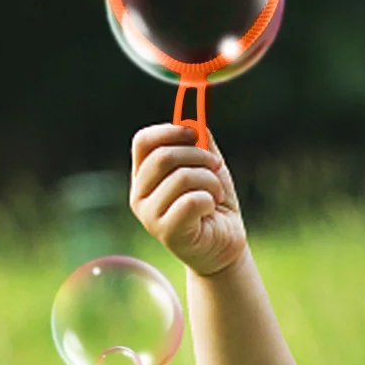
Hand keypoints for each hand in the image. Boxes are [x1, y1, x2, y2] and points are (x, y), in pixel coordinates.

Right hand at [130, 123, 245, 276]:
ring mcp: (149, 215)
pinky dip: (209, 199)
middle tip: (216, 166)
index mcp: (144, 175)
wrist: (224, 245)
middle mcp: (140, 195)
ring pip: (181, 178)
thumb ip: (199, 143)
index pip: (143, 141)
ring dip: (210, 181)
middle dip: (198, 156)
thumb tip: (193, 119)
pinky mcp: (166, 232)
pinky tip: (211, 209)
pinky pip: (191, 201)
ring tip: (217, 194)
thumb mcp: (208, 167)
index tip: (195, 134)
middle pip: (163, 157)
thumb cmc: (213, 204)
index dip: (170, 131)